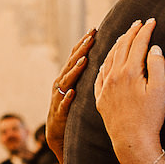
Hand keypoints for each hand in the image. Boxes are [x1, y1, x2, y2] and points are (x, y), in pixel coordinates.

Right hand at [45, 28, 95, 163]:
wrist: (59, 134)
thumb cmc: (74, 108)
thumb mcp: (81, 87)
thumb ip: (89, 73)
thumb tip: (106, 57)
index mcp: (69, 76)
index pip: (76, 55)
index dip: (84, 42)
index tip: (95, 29)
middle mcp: (62, 83)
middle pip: (71, 62)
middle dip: (81, 49)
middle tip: (91, 37)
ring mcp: (59, 97)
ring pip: (66, 80)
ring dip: (74, 70)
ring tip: (83, 60)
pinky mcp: (59, 113)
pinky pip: (63, 104)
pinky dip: (67, 98)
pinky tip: (72, 93)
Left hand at [94, 20, 164, 163]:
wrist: (132, 141)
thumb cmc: (150, 118)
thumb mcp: (160, 91)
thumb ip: (157, 66)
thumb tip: (154, 48)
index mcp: (130, 72)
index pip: (138, 44)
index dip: (146, 30)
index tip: (152, 21)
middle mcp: (114, 76)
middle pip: (122, 47)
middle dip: (131, 32)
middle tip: (138, 23)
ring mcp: (105, 87)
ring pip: (109, 58)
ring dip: (117, 44)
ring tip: (123, 36)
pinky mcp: (101, 98)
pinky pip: (100, 75)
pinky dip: (104, 62)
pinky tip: (107, 60)